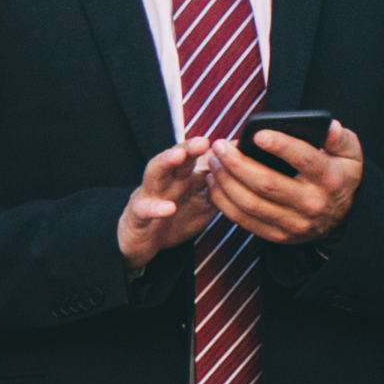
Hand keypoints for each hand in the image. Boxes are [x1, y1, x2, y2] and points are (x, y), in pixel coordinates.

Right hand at [116, 141, 218, 266]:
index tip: (229, 144)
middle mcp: (165, 181)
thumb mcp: (200, 205)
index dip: (211, 151)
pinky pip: (145, 209)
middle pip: (177, 159)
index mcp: (181, 178)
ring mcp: (149, 194)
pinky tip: (168, 208)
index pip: (196, 158)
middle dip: (188, 147)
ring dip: (166, 161)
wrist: (141, 242)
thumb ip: (218, 191)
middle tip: (203, 141)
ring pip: (155, 172)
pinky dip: (156, 208)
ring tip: (179, 155)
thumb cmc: (172, 219)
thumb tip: (247, 177)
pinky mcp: (137, 214)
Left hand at [208, 116, 363, 245]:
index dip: (281, 146)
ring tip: (213, 162)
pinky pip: (243, 220)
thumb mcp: (350, 155)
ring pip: (250, 203)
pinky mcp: (278, 236)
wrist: (345, 220)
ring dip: (225, 181)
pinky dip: (223, 201)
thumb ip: (340, 138)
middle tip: (219, 146)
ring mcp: (294, 223)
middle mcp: (312, 204)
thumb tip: (328, 126)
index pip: (305, 160)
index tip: (257, 134)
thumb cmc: (340, 177)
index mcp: (330, 179)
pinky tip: (214, 183)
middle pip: (267, 184)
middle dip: (237, 163)